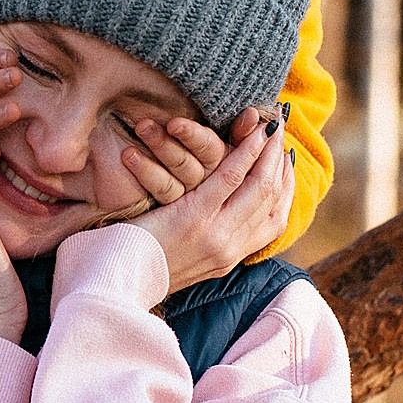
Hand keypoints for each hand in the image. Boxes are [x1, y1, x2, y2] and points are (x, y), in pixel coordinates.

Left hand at [128, 110, 294, 293]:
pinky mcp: (195, 218)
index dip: (286, 186)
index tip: (287, 159)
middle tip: (281, 131)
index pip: (275, 222)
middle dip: (280, 162)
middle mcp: (230, 248)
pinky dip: (246, 153)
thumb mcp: (183, 252)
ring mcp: (216, 235)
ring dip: (269, 152)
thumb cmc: (140, 259)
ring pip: (259, 187)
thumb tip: (220, 212)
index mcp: (230, 257)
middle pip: (272, 200)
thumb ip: (207, 234)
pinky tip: (253, 132)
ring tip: (272, 124)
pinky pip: (230, 179)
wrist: (116, 278)